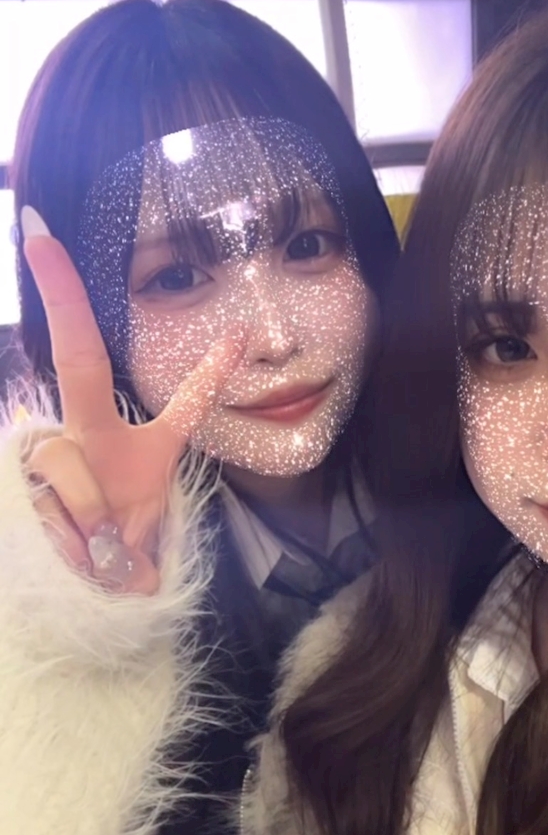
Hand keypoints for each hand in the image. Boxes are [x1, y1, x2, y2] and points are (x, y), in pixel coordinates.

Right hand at [21, 207, 242, 594]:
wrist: (71, 597)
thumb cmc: (113, 563)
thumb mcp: (140, 559)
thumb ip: (142, 556)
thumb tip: (127, 573)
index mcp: (139, 452)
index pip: (183, 408)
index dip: (211, 374)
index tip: (239, 334)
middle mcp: (90, 437)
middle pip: (79, 360)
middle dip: (61, 295)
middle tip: (41, 237)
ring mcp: (52, 450)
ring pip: (63, 459)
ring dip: (85, 516)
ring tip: (94, 552)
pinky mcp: (20, 474)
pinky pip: (43, 489)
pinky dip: (63, 531)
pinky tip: (74, 552)